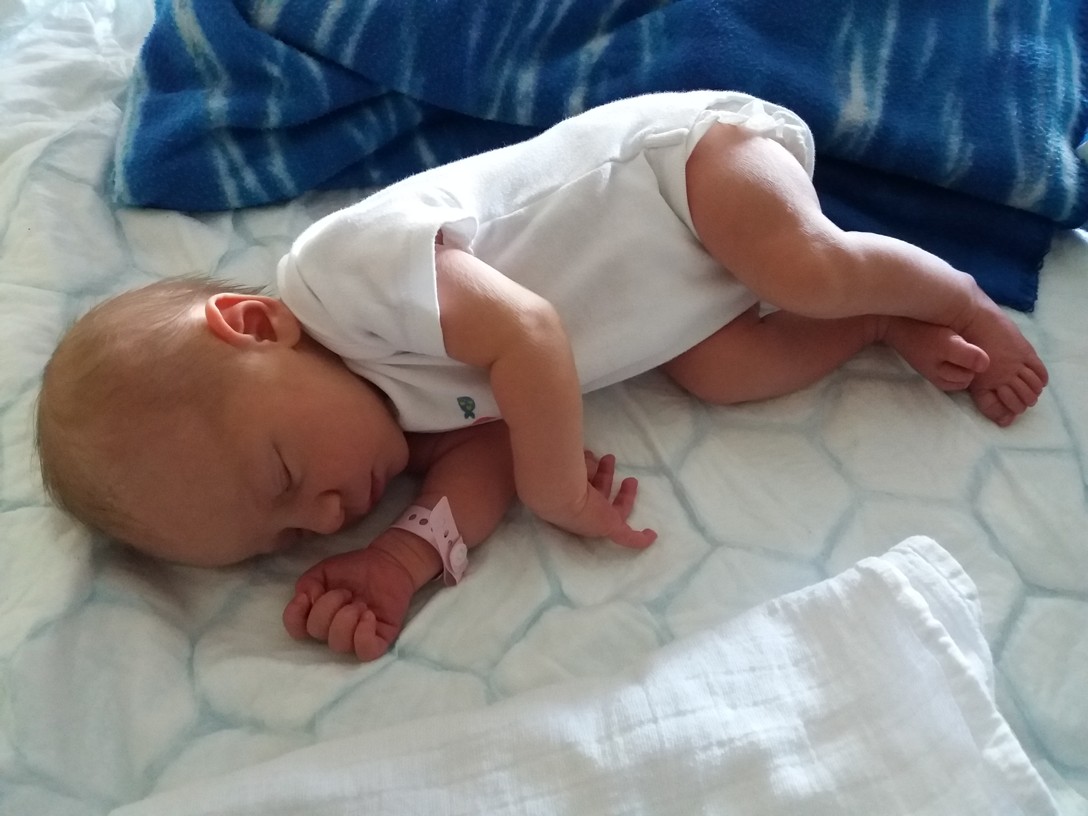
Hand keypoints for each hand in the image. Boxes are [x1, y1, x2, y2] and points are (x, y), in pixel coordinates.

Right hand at [283, 544, 416, 660]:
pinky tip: (368, 615)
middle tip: (347, 592)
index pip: (296, 629)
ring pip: (339, 644)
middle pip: (317, 632)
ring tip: (360, 603)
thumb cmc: (354, 569)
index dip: (295, 616)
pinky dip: (364, 635)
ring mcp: (356, 637)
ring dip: (346, 618)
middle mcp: (334, 630)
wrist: (387, 562)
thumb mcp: (323, 571)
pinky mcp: (380, 639)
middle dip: (329, 606)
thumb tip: (308, 601)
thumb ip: (307, 584)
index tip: (306, 596)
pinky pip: (366, 652)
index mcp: (318, 616)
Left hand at [538, 451, 657, 548]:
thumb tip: (591, 458)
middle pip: (597, 495)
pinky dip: (639, 539)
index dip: (589, 471)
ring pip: (613, 509)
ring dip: (623, 495)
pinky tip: (651, 536)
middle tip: (611, 460)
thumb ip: (583, 463)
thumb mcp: (573, 464)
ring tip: (631, 479)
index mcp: (567, 494)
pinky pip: (627, 537)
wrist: (556, 493)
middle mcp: (579, 509)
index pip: (581, 484)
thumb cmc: (560, 474)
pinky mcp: (608, 528)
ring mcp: (594, 520)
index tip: (595, 459)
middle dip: (605, 477)